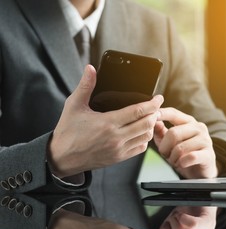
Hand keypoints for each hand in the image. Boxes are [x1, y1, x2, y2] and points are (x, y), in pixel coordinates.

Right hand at [48, 65, 163, 177]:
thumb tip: (91, 68)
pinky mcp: (119, 158)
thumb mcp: (73, 106)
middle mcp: (116, 137)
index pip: (138, 111)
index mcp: (107, 122)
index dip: (152, 103)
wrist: (62, 158)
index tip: (158, 97)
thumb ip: (85, 86)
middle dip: (155, 113)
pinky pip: (140, 149)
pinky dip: (145, 139)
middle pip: (147, 124)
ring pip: (146, 137)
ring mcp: (119, 149)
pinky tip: (141, 132)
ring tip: (150, 118)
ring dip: (151, 126)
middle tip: (155, 107)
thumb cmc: (67, 131)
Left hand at [153, 107, 216, 178]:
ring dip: (173, 158)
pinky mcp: (209, 154)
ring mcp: (205, 140)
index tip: (152, 116)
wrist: (201, 172)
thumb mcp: (170, 143)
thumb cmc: (185, 155)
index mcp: (188, 122)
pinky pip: (191, 157)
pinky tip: (183, 164)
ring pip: (180, 147)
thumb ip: (161, 133)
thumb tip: (155, 122)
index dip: (162, 113)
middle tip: (165, 155)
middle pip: (173, 133)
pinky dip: (182, 163)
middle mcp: (198, 128)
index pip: (174, 113)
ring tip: (175, 161)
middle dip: (164, 148)